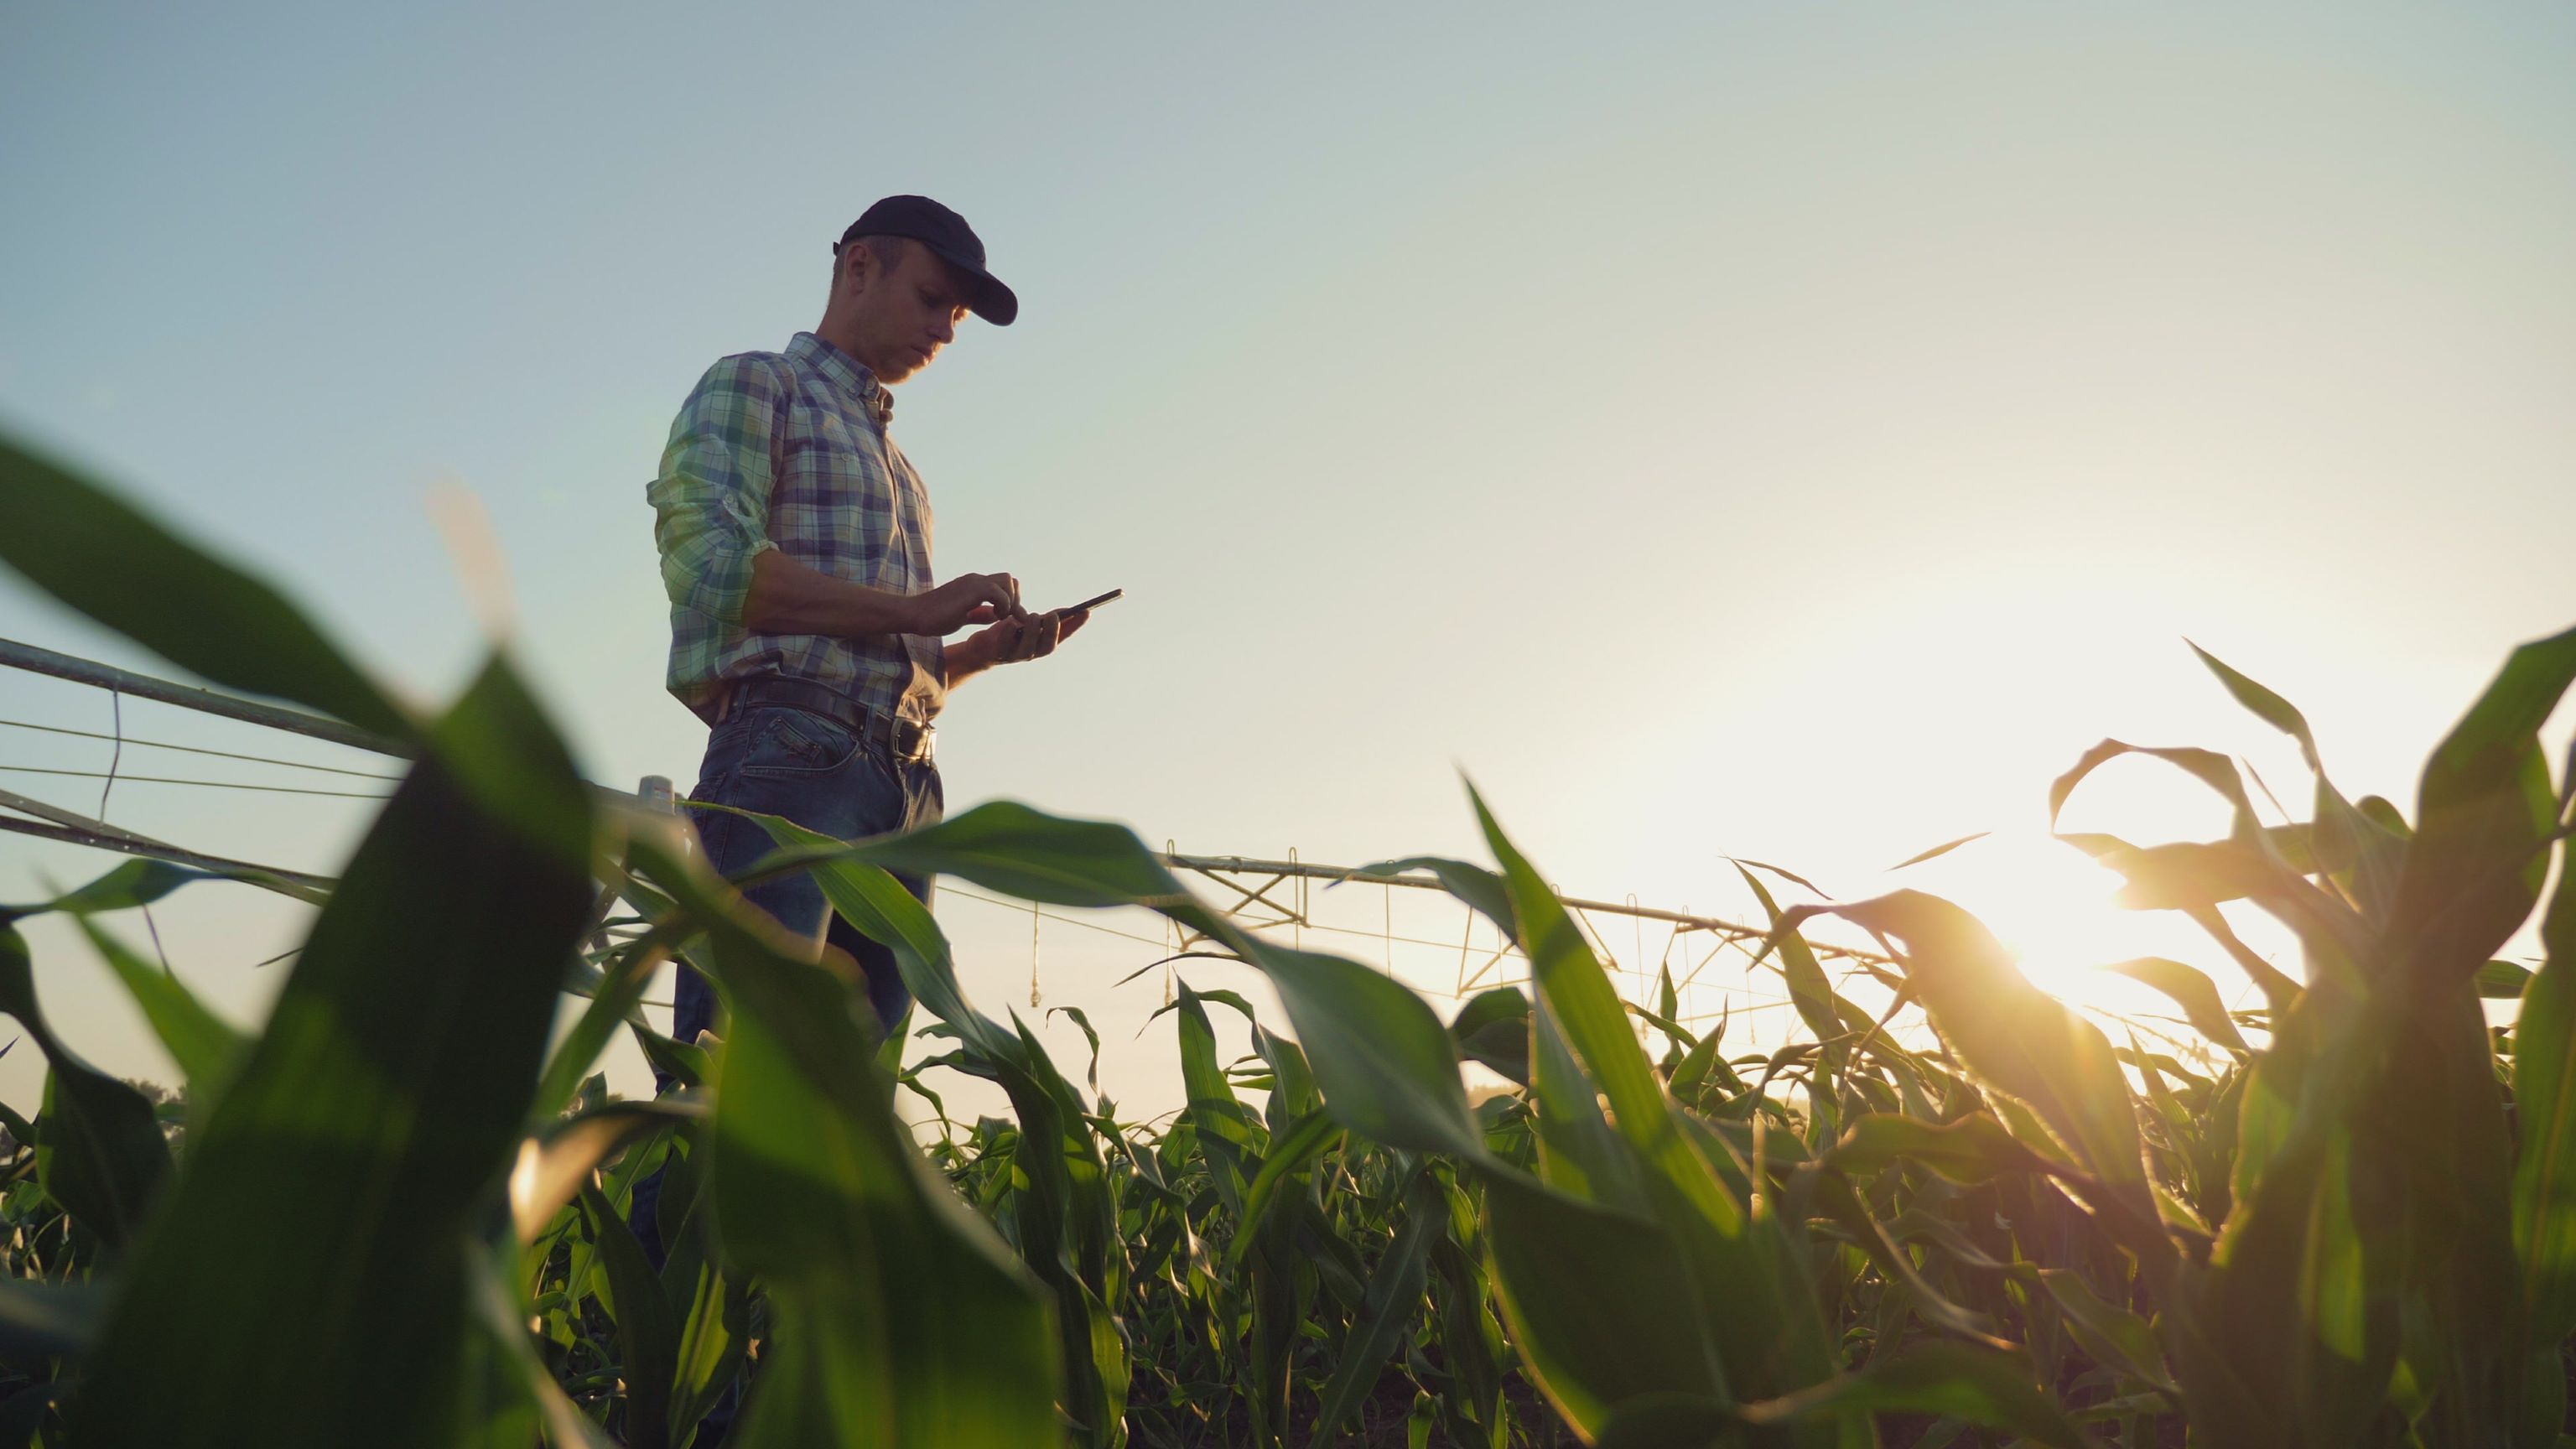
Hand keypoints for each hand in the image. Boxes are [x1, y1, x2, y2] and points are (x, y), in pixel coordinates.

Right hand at [904, 572, 1024, 634]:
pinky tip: (994, 616)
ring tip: (1000, 617)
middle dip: (1015, 599)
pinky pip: (997, 591)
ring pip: (1007, 581)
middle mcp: (975, 580)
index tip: (1008, 618)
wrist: (913, 614)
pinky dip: (1003, 604)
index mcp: (974, 585)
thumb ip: (980, 614)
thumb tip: (996, 615)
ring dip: (1010, 601)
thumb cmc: (934, 618)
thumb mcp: (963, 617)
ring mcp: (972, 582)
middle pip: (1009, 579)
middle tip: (1006, 617)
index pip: (1003, 583)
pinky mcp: (969, 590)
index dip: (1011, 599)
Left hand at [974, 606, 1089, 664]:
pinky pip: (1003, 648)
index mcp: (1040, 645)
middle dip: (1052, 631)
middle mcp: (1031, 653)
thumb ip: (1045, 620)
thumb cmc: (1008, 634)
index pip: (1062, 637)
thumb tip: (1069, 611)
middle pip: (1047, 647)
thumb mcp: (1028, 624)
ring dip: (1032, 632)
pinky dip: (1007, 635)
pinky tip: (1010, 622)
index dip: (1075, 626)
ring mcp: (1014, 656)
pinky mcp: (996, 655)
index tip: (1086, 611)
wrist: (981, 648)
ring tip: (1032, 615)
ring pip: (1028, 650)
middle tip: (1052, 615)